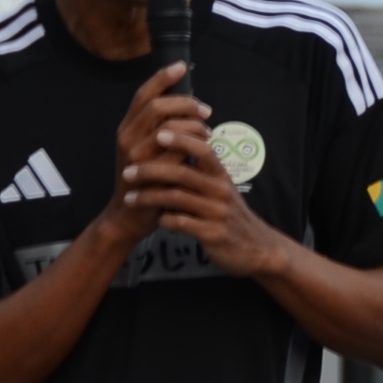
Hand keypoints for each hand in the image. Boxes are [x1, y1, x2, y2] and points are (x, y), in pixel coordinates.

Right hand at [96, 64, 211, 252]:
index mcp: (126, 128)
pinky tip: (205, 150)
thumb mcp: (146, 148)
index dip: (162, 77)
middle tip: (206, 111)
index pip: (144, 94)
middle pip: (160, 106)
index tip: (181, 66)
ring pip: (172, 126)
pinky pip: (180, 150)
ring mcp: (137, 155)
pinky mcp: (151, 172)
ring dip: (196, 126)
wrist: (129, 216)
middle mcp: (128, 137)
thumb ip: (159, 126)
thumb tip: (188, 104)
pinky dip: (197, 146)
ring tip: (207, 134)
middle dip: (188, 103)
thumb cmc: (145, 179)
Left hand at [117, 82, 290, 281]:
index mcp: (221, 175)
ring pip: (176, 198)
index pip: (203, 149)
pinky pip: (181, 223)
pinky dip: (164, 220)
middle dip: (150, 170)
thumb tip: (173, 151)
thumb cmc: (231, 215)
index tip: (156, 134)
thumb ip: (201, 173)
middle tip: (127, 173)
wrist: (256, 249)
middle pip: (182, 173)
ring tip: (129, 198)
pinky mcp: (212, 234)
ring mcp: (216, 212)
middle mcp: (220, 190)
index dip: (180, 140)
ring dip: (148, 197)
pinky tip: (155, 220)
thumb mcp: (221, 190)